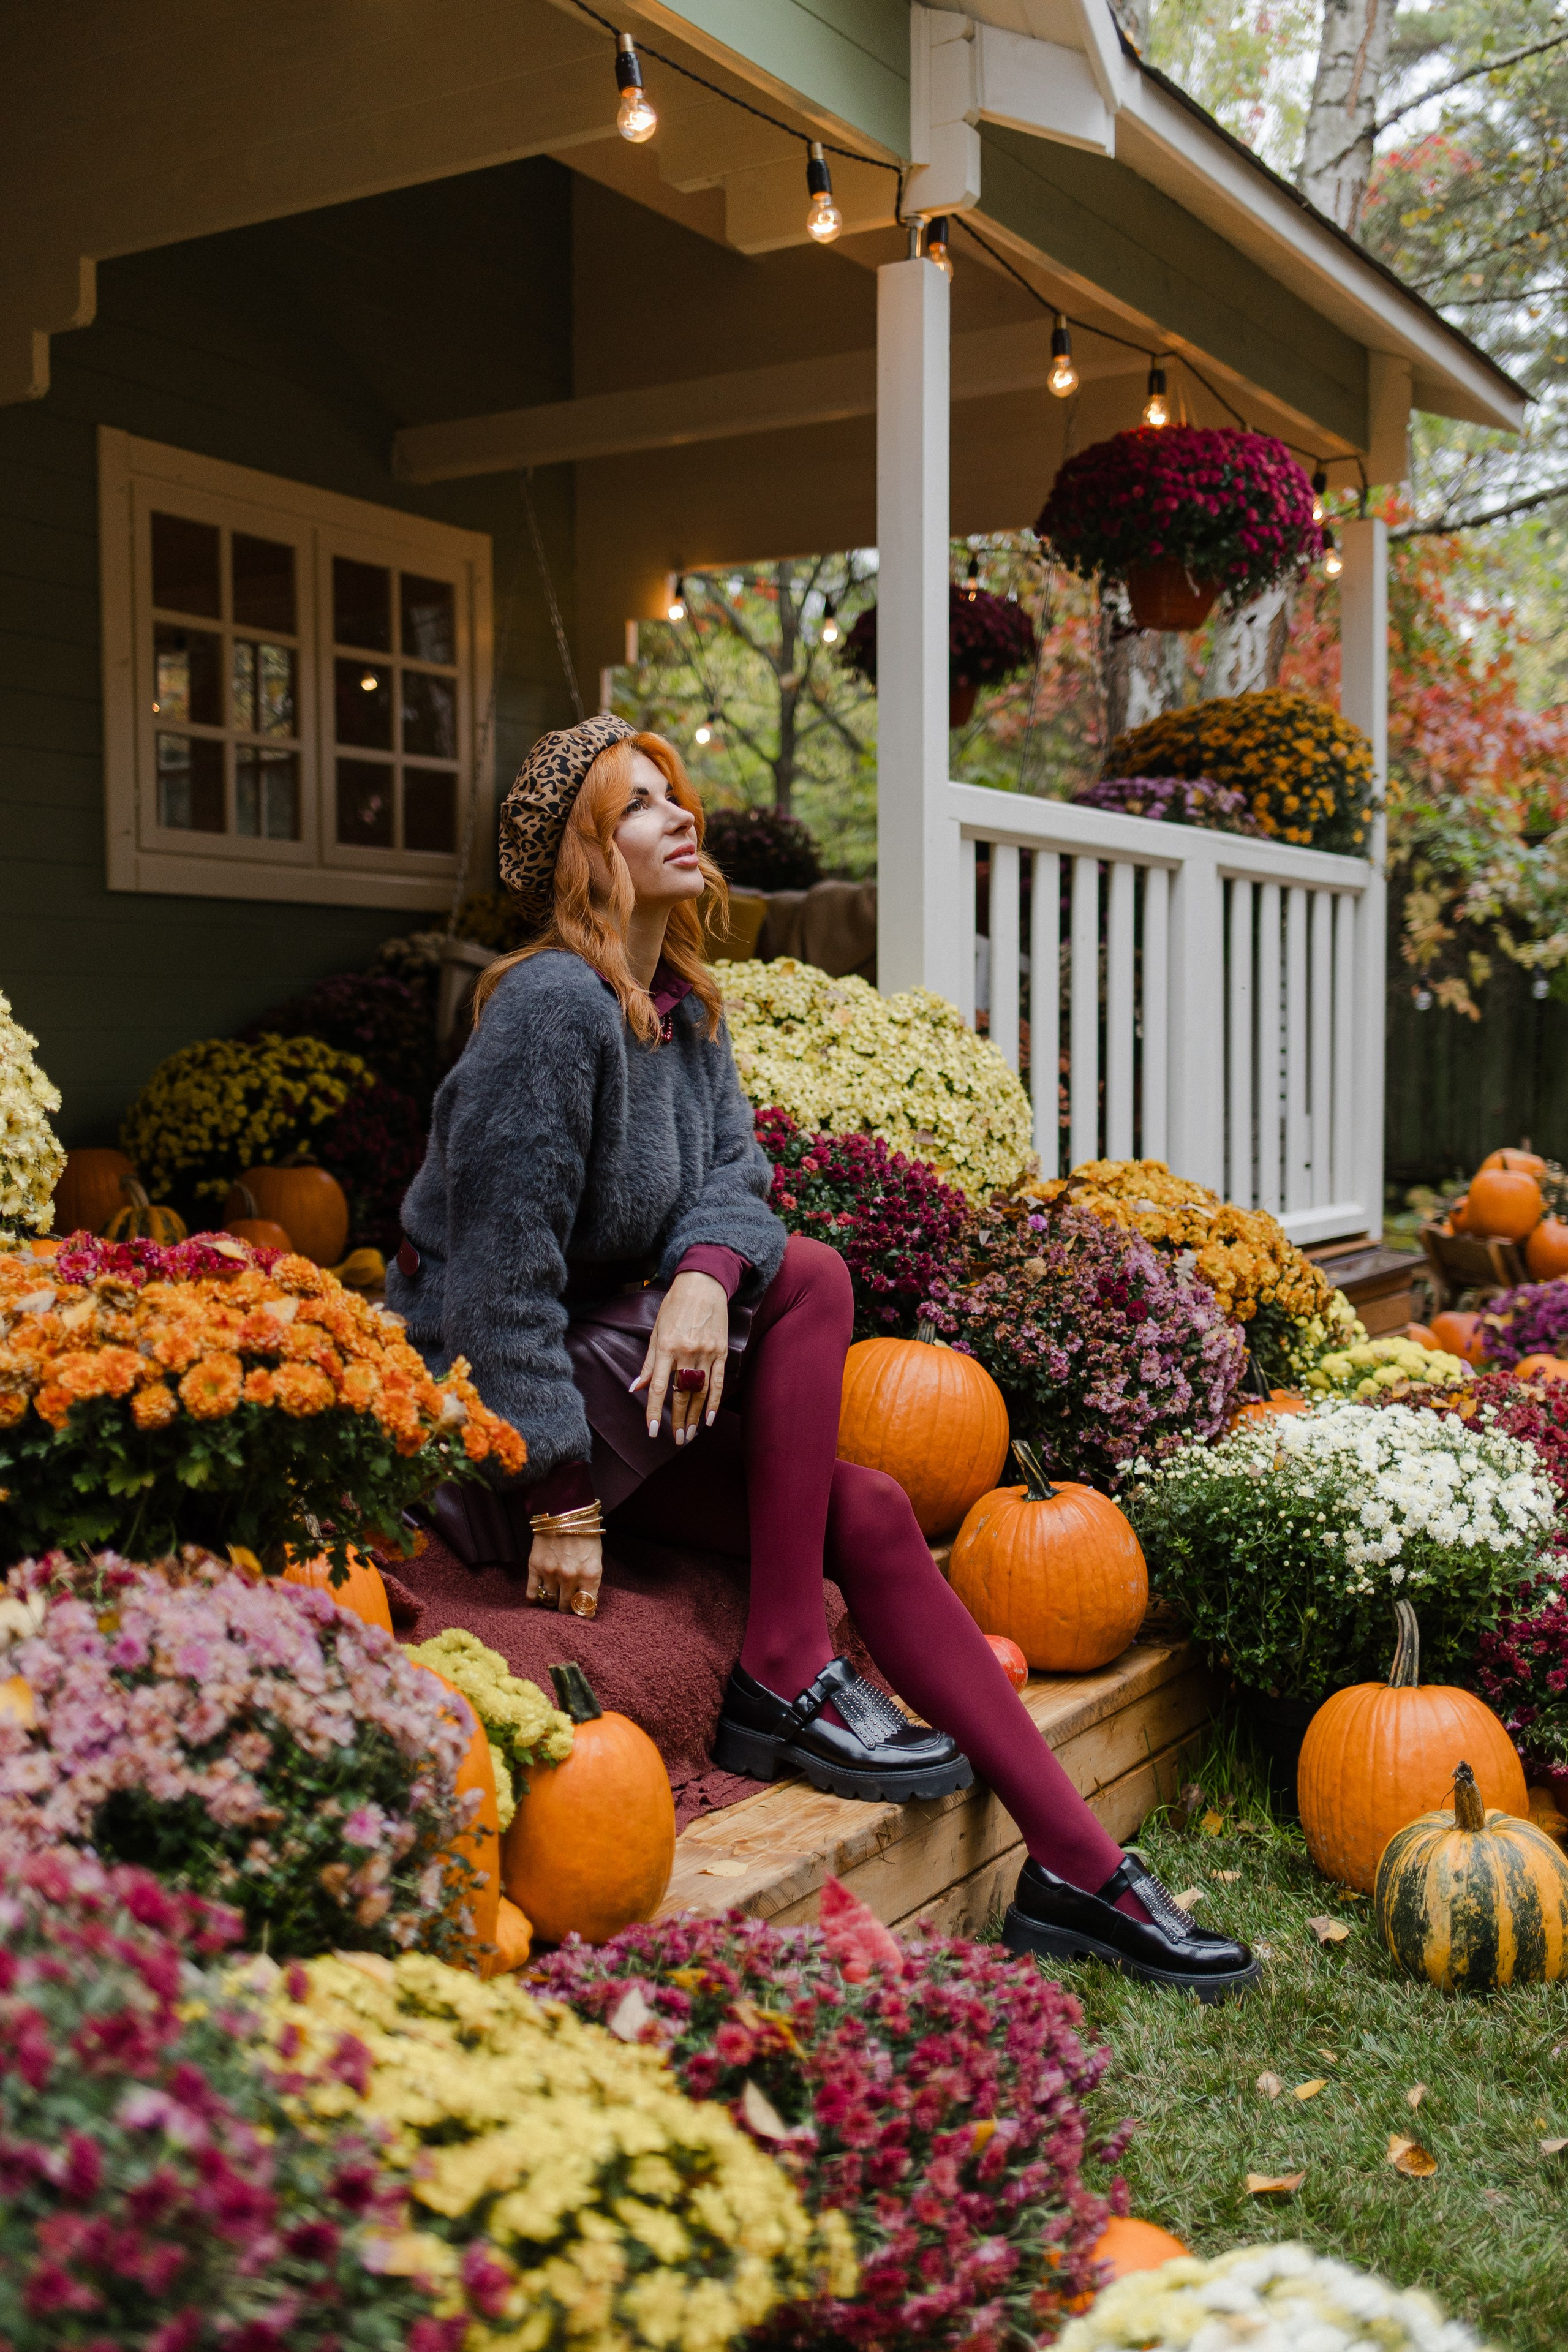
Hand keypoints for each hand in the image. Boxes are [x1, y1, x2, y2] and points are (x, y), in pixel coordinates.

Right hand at [527, 1530, 602, 1612]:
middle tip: (567, 1604)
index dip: (584, 1613)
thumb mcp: (596, 1557)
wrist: (565, 1510)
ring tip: (554, 1597)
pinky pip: (532, 1594)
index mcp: (591, 1575)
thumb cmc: (585, 1533)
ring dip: (552, 1603)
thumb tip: (582, 1600)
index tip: (582, 1613)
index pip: (586, 1609)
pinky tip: (538, 1598)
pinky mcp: (535, 1567)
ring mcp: (551, 1573)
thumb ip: (589, 1580)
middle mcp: (571, 1577)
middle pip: (566, 1608)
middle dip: (567, 1608)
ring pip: (549, 1602)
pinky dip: (534, 1600)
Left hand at [630, 1269, 728, 1444]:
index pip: (658, 1387)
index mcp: (666, 1347)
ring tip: (691, 1433)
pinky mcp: (721, 1351)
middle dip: (679, 1420)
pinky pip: (718, 1382)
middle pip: (682, 1394)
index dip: (654, 1411)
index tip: (652, 1431)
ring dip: (696, 1416)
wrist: (702, 1284)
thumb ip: (648, 1362)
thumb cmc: (674, 1306)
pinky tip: (710, 1418)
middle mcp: (686, 1351)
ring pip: (701, 1392)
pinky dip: (714, 1402)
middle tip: (677, 1439)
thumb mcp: (656, 1330)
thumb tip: (635, 1387)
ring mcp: (706, 1352)